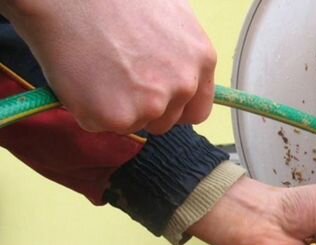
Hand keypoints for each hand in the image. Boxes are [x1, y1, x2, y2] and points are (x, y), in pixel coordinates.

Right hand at [3, 0, 215, 133]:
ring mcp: (151, 105)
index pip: (196, 109)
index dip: (173, 107)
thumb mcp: (167, 16)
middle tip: (116, 76)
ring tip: (98, 70)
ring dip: (116, 109)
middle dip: (142, 107)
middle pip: (165, 120)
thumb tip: (174, 76)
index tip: (154, 99)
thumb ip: (178, 54)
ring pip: (134, 124)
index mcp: (201, 59)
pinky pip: (100, 125)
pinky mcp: (116, 117)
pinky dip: (86, 108)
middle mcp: (183, 86)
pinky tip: (80, 76)